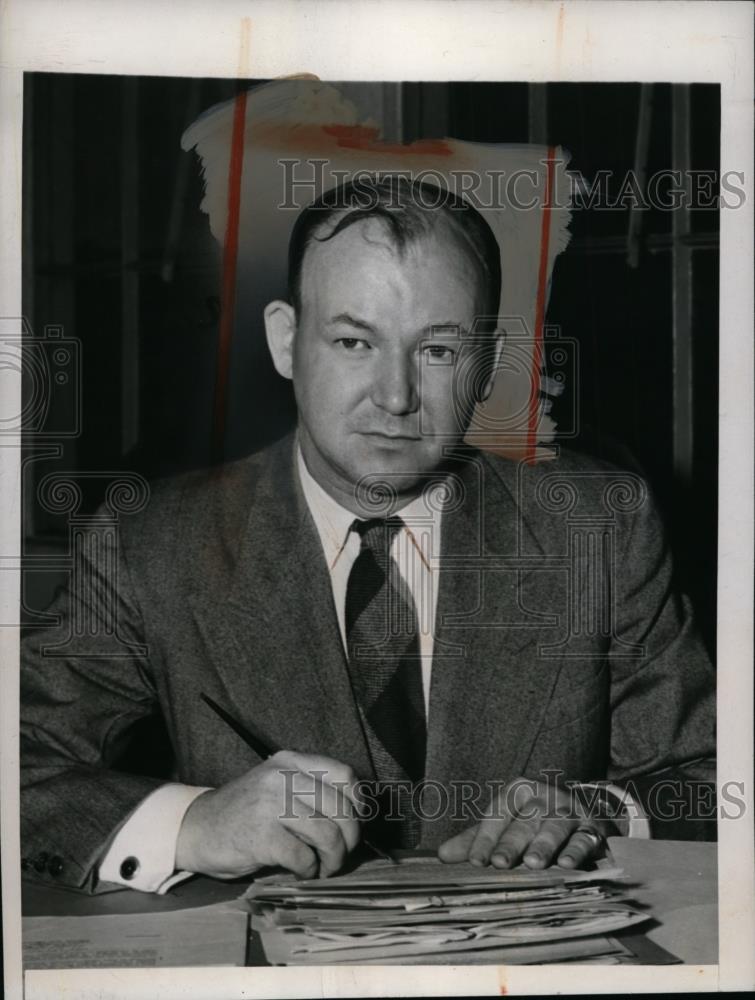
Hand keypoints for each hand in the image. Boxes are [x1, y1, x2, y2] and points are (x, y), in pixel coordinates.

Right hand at [176, 751, 360, 879]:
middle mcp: (282, 777)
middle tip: (341, 854)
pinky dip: (309, 870)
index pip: (344, 774)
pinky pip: (303, 857)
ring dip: (333, 859)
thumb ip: (310, 791)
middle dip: (350, 838)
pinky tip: (301, 870)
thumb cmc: (245, 812)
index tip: (355, 821)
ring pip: (328, 834)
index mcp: (290, 761)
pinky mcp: (261, 836)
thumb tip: (356, 818)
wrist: (196, 828)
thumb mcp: (277, 786)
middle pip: (341, 808)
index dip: (358, 802)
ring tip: (324, 867)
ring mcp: (271, 804)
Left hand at [437, 776, 610, 870]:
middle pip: (524, 822)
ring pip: (554, 827)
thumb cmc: (535, 822)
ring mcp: (569, 810)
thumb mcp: (505, 824)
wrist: (584, 812)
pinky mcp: (592, 827)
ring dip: (544, 846)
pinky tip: (567, 864)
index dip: (485, 838)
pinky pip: (584, 838)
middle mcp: (543, 796)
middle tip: (499, 863)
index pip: (497, 814)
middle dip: (511, 844)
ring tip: (534, 864)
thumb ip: (475, 840)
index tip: (475, 862)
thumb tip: (441, 856)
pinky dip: (576, 851)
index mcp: (518, 791)